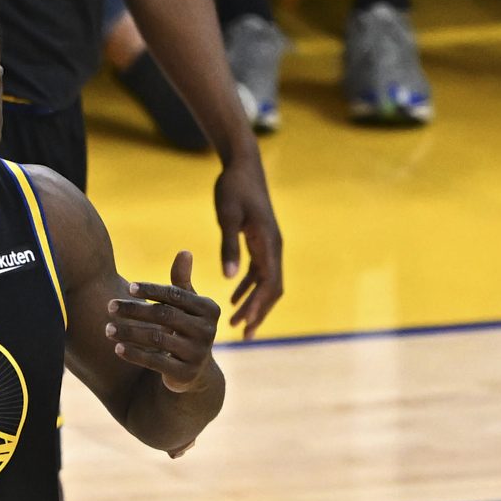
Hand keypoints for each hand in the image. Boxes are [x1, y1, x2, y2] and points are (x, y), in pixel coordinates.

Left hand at [108, 251, 220, 392]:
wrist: (196, 371)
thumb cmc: (186, 328)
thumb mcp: (187, 306)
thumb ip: (182, 282)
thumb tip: (185, 251)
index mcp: (209, 309)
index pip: (176, 295)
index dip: (152, 290)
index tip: (128, 287)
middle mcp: (208, 331)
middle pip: (164, 315)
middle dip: (134, 310)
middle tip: (110, 306)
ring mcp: (198, 354)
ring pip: (157, 339)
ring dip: (129, 332)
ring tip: (107, 328)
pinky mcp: (185, 374)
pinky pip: (155, 362)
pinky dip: (135, 354)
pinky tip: (117, 347)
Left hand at [211, 156, 281, 337]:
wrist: (243, 164)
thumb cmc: (233, 187)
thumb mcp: (227, 215)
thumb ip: (228, 246)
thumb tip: (228, 278)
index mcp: (268, 243)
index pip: (269, 283)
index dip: (259, 306)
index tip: (247, 325)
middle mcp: (273, 247)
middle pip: (271, 289)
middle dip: (259, 313)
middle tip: (245, 336)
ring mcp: (268, 245)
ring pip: (265, 283)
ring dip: (253, 303)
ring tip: (237, 325)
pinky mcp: (260, 242)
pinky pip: (258, 271)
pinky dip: (248, 287)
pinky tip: (233, 299)